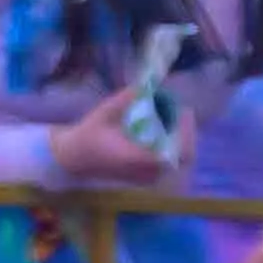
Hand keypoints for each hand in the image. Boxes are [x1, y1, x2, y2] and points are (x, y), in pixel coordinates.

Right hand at [41, 107, 180, 193]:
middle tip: (181, 113)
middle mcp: (146, 171)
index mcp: (137, 158)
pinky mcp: (146, 178)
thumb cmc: (88, 136)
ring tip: (174, 119)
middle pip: (184, 157)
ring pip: (179, 161)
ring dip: (181, 140)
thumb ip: (126, 98)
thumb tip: (147, 85)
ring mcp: (147, 177)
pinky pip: (170, 164)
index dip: (185, 132)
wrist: (74, 159)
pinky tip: (165, 131)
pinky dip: (172, 147)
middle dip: (187, 133)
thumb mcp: (104, 112)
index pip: (176, 151)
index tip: (183, 111)